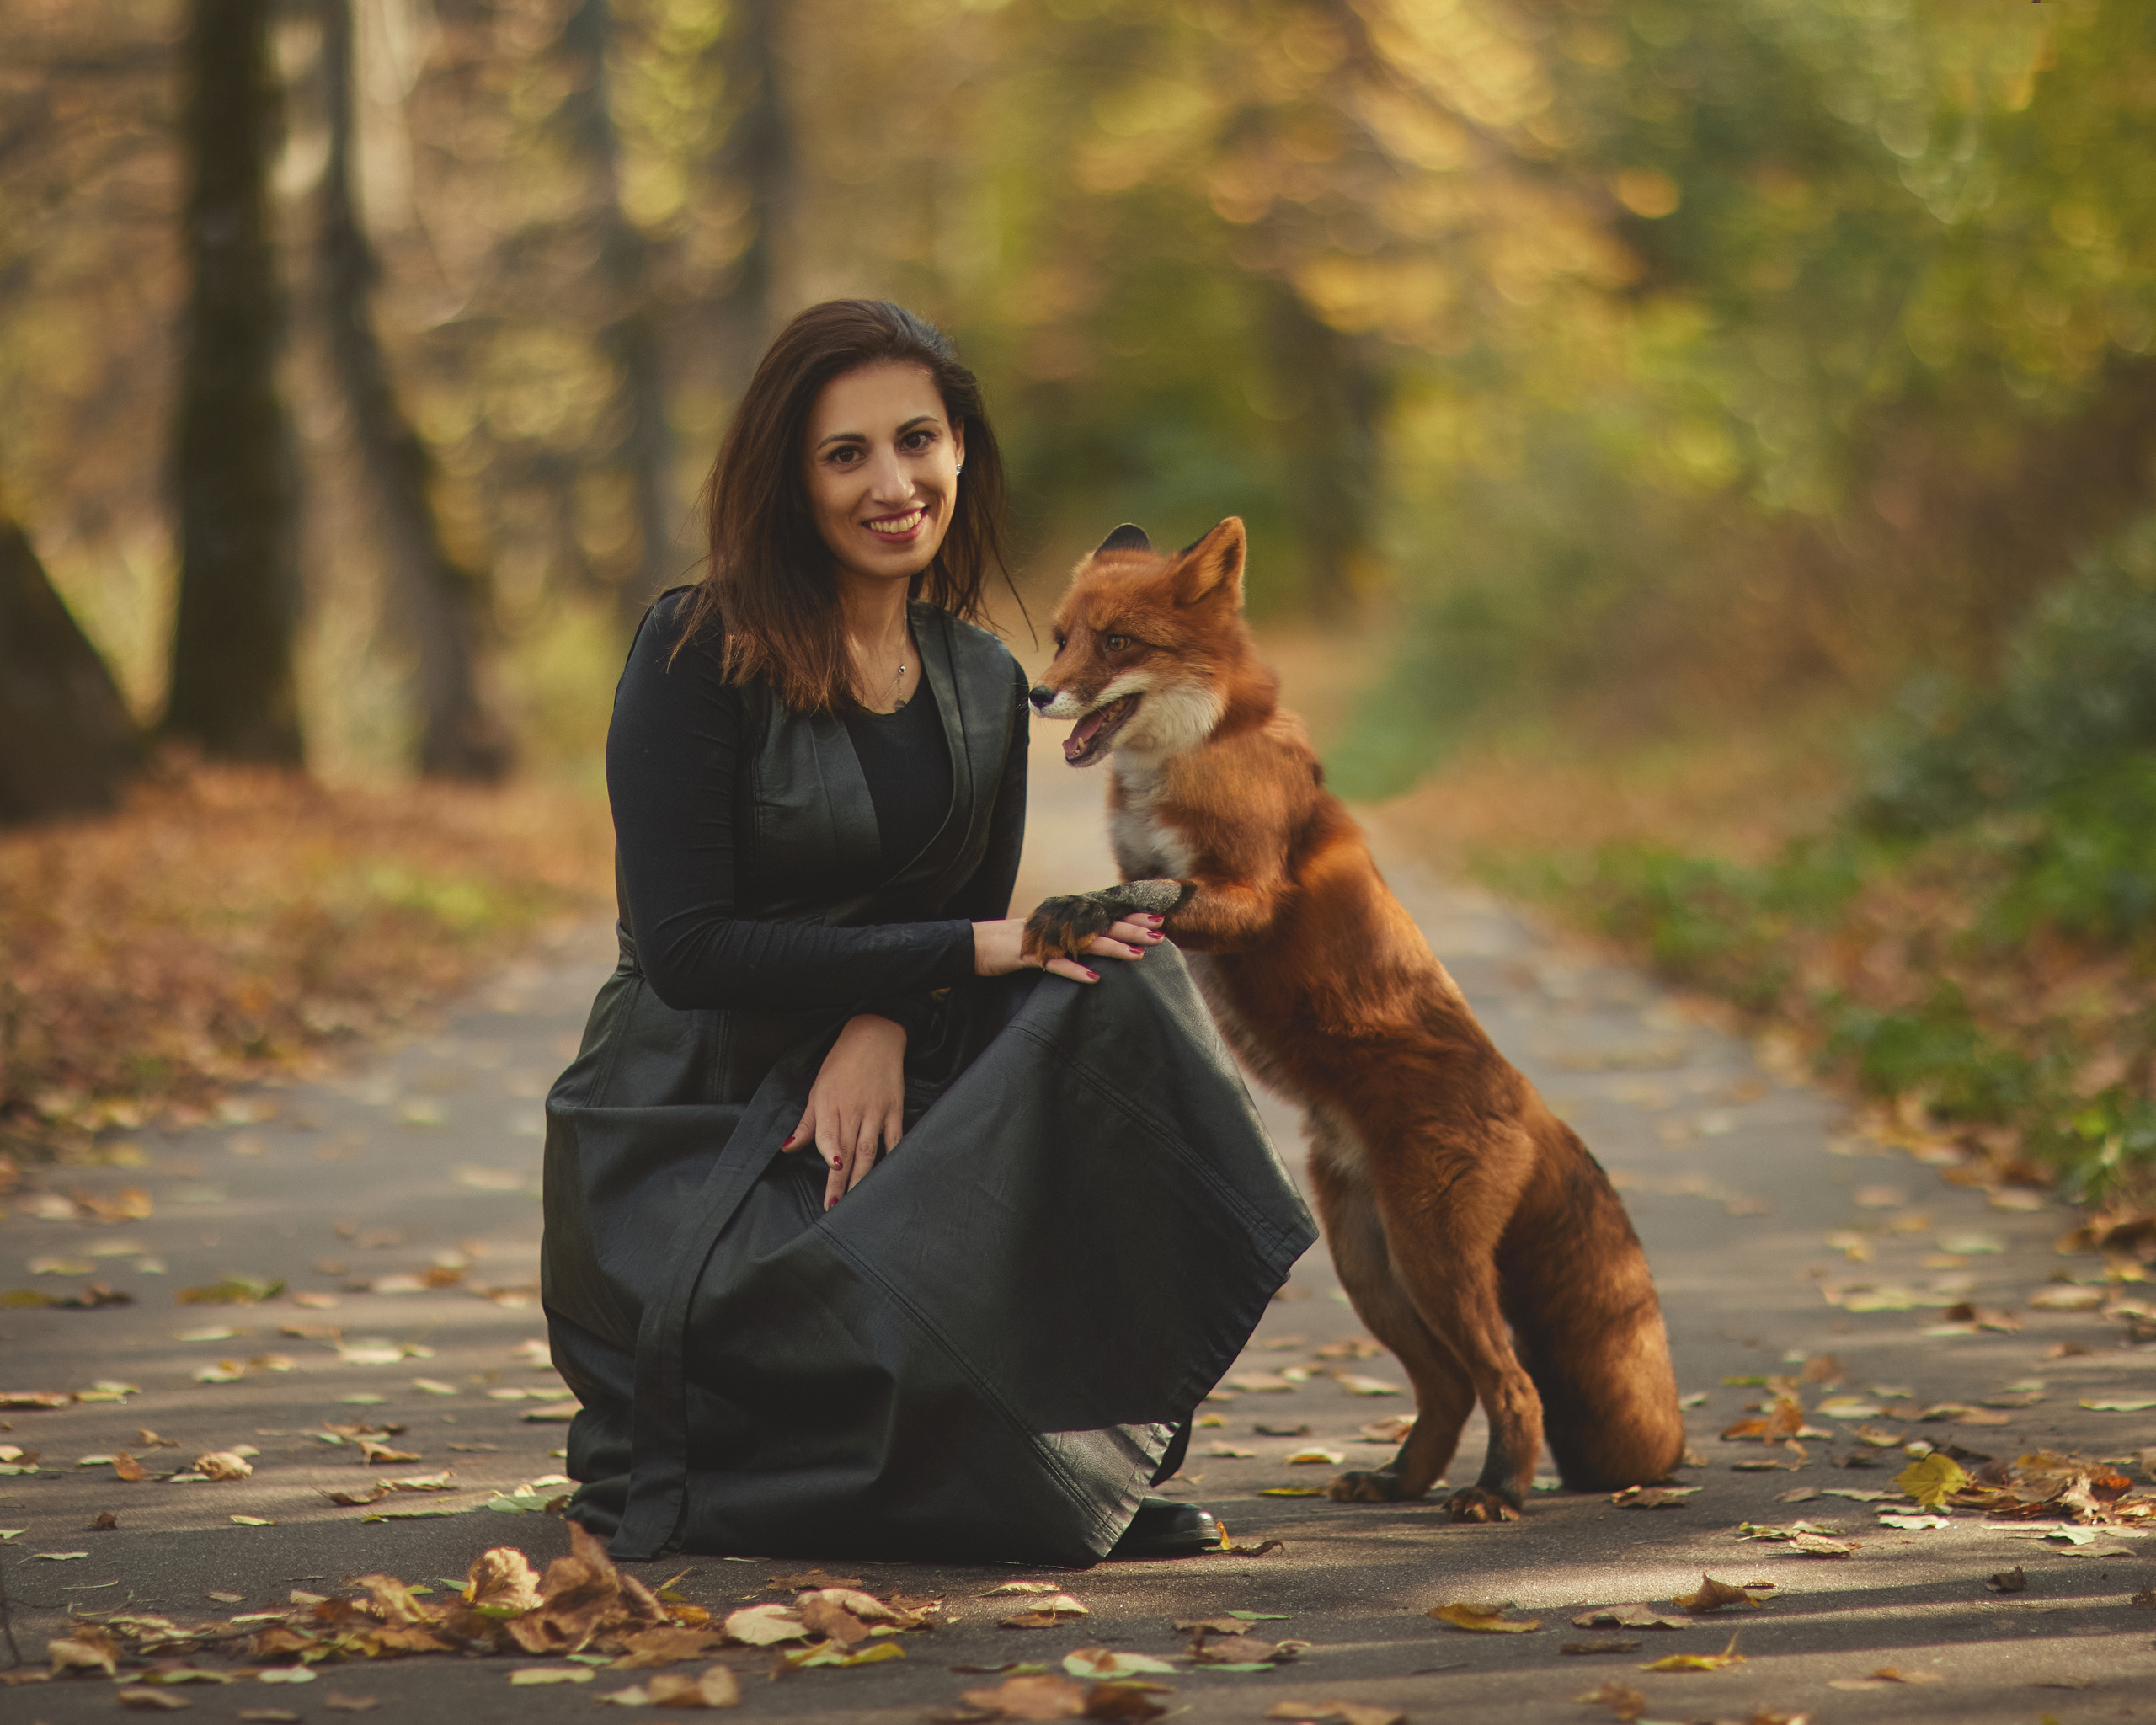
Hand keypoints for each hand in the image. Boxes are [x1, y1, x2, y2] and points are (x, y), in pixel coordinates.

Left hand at [781, 1014, 906, 1209]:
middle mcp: (853, 1111)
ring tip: (859, 1199)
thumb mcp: (817, 1090)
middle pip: (848, 1154)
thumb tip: (787, 1147)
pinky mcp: (894, 1109)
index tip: (828, 1188)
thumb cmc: (841, 1063)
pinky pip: (895, 1138)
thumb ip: (806, 1123)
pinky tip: (890, 1175)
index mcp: (830, 1106)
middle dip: (842, 1183)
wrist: (874, 1036)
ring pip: (870, 1151)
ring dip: (863, 1177)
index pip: (828, 1141)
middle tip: (838, 1208)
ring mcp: (876, 1111)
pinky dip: (893, 1156)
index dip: (830, 1163)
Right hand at [972, 908, 1164, 982]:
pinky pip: (1056, 965)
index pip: (1104, 915)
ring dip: (1113, 948)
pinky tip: (1095, 979)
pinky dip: (1075, 971)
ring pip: (1085, 942)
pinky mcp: (1029, 956)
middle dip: (1132, 929)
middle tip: (1160, 935)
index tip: (1159, 920)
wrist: (973, 945)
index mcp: (1065, 919)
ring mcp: (1045, 939)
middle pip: (1101, 925)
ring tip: (1137, 956)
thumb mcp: (1048, 938)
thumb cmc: (1014, 945)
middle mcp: (1059, 924)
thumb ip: (1073, 938)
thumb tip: (1102, 945)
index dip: (1131, 917)